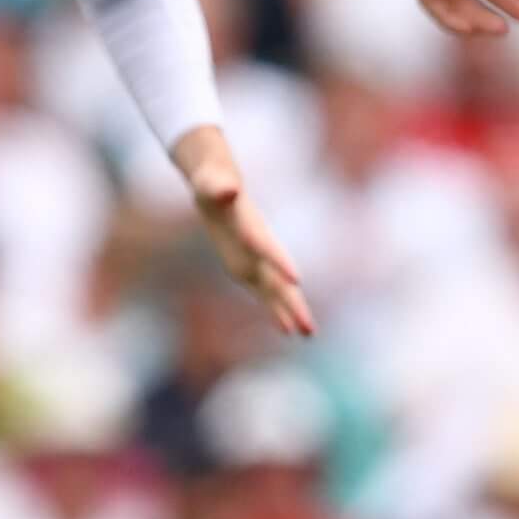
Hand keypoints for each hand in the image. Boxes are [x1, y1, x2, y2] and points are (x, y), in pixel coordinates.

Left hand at [172, 127, 314, 337]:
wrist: (219, 187)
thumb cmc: (213, 184)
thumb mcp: (210, 184)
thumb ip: (219, 187)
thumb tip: (228, 187)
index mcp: (252, 227)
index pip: (266, 246)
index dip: (280, 261)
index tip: (296, 279)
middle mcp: (259, 248)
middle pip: (279, 279)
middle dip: (293, 303)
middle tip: (309, 327)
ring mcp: (255, 259)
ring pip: (276, 290)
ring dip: (291, 312)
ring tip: (309, 335)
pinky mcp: (246, 267)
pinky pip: (262, 292)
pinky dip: (274, 310)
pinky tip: (286, 329)